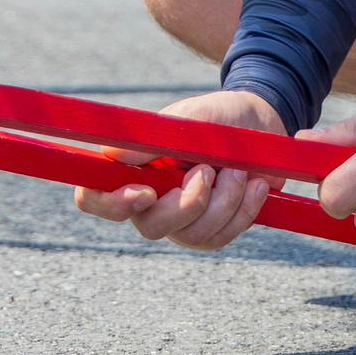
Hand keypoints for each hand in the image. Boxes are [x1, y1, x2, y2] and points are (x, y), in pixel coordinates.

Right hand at [73, 89, 282, 250]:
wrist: (260, 124)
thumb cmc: (216, 117)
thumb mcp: (188, 118)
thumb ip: (151, 138)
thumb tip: (111, 154)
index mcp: (132, 169)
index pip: (95, 197)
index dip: (111, 204)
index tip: (147, 192)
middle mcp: (150, 201)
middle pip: (150, 227)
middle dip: (188, 203)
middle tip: (209, 170)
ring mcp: (181, 221)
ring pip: (192, 235)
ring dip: (224, 201)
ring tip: (240, 169)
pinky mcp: (212, 231)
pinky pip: (221, 237)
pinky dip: (243, 210)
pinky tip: (256, 185)